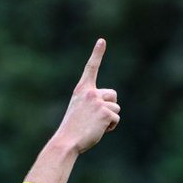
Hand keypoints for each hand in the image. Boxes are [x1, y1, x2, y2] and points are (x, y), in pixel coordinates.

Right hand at [56, 39, 120, 153]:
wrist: (66, 142)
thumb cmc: (71, 130)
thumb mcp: (79, 111)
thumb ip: (93, 104)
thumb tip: (110, 112)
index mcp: (82, 90)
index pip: (91, 68)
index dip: (97, 53)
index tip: (102, 40)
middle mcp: (91, 93)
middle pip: (113, 95)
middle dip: (109, 106)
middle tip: (93, 119)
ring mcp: (98, 102)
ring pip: (116, 108)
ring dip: (109, 119)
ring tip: (93, 126)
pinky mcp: (105, 113)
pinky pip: (116, 118)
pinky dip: (110, 127)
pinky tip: (98, 130)